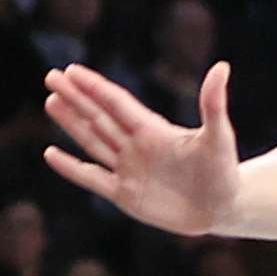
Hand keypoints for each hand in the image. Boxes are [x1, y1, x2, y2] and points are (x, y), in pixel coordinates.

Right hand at [45, 63, 241, 236]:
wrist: (225, 208)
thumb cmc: (224, 171)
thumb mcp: (219, 136)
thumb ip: (213, 104)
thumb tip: (222, 67)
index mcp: (154, 130)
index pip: (117, 103)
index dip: (95, 87)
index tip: (72, 70)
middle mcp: (137, 146)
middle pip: (100, 116)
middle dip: (76, 97)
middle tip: (52, 76)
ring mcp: (129, 169)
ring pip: (93, 141)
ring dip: (72, 123)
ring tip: (52, 101)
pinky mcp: (125, 194)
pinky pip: (91, 178)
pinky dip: (71, 167)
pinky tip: (50, 153)